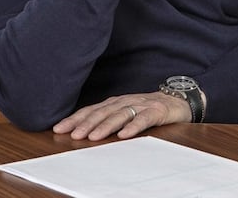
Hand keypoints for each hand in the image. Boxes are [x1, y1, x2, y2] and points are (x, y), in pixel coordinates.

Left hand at [52, 91, 191, 140]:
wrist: (178, 100)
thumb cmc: (147, 109)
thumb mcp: (125, 112)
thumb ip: (107, 119)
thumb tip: (81, 131)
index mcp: (115, 102)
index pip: (91, 110)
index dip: (75, 118)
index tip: (59, 128)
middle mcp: (125, 101)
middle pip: (102, 112)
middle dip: (86, 123)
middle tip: (73, 134)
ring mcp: (141, 104)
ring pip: (120, 114)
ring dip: (106, 126)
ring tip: (93, 136)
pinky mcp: (156, 110)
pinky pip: (143, 119)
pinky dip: (133, 126)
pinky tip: (124, 135)